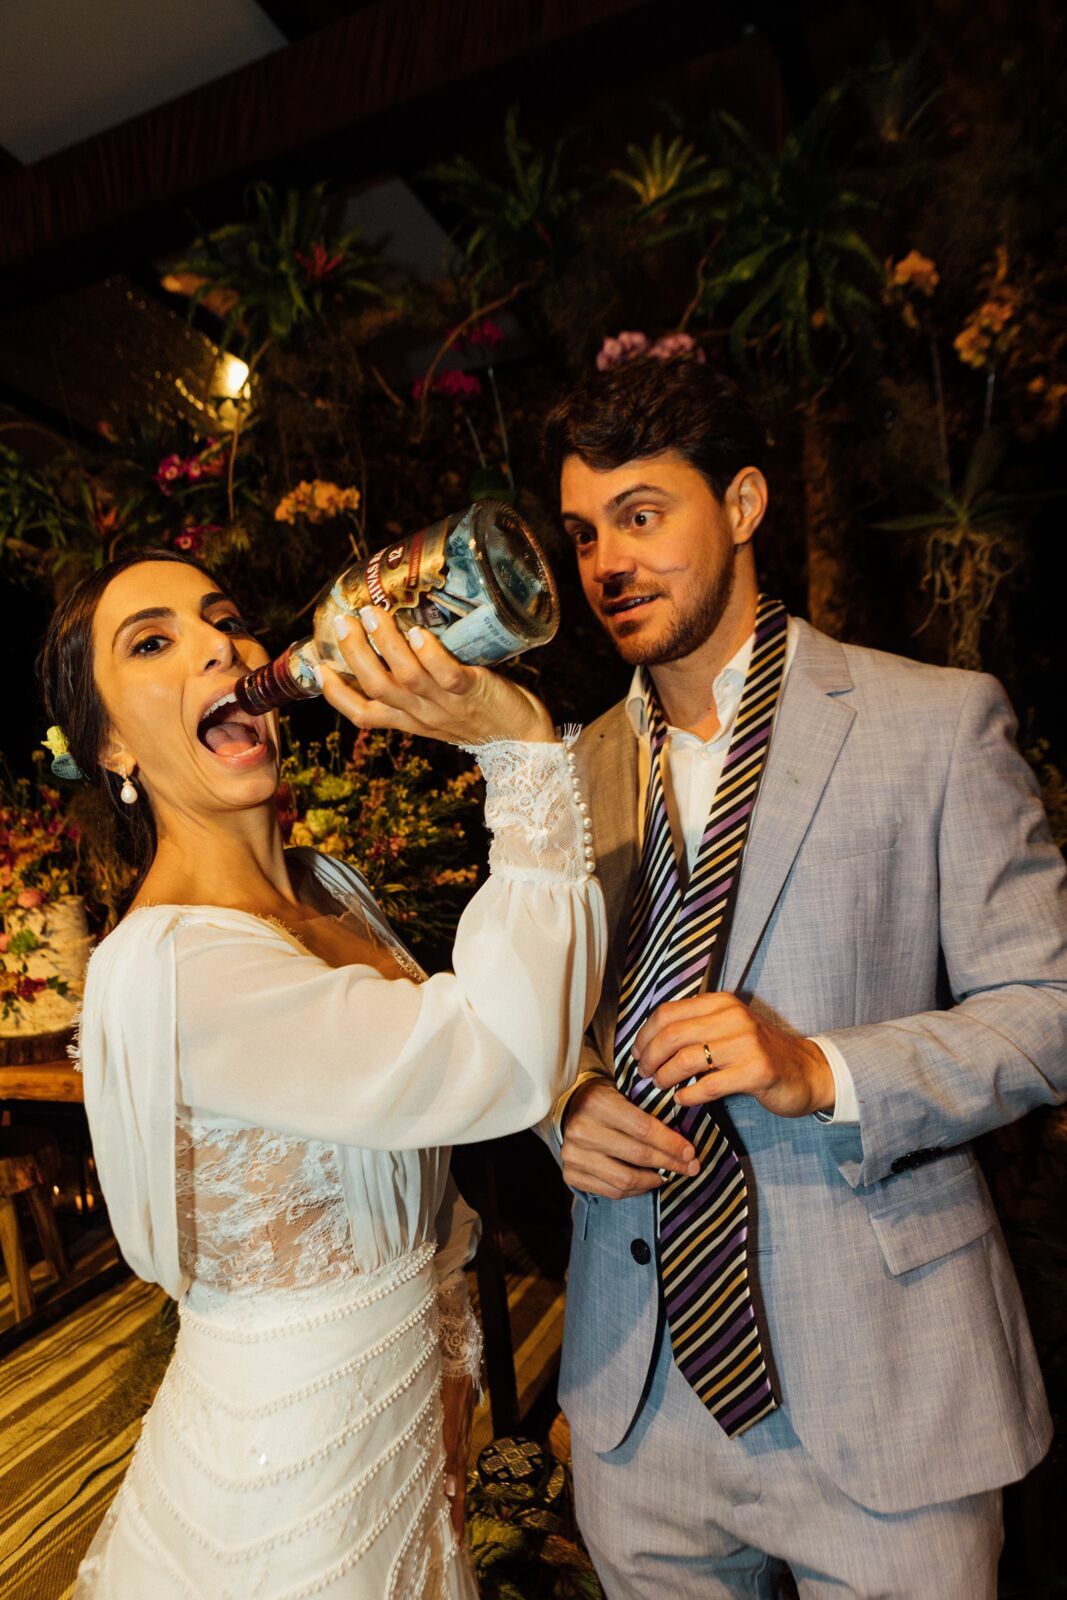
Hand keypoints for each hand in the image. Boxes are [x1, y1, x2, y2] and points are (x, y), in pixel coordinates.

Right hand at [321, 606, 554, 745]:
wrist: (525, 741)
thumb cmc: (481, 717)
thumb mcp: (440, 709)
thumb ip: (417, 684)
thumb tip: (398, 639)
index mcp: (409, 720)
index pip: (362, 715)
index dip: (335, 695)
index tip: (317, 667)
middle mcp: (422, 715)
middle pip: (376, 688)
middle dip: (354, 655)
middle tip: (343, 621)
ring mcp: (446, 705)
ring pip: (406, 678)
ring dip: (386, 645)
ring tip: (374, 614)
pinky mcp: (473, 692)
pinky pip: (446, 675)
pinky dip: (430, 655)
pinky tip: (418, 633)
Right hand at [441, 1373, 474, 1538]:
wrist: (460, 1345)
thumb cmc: (451, 1369)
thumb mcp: (447, 1398)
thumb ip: (449, 1415)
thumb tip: (450, 1428)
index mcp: (457, 1436)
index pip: (457, 1477)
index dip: (456, 1504)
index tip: (455, 1532)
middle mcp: (460, 1437)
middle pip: (460, 1483)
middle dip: (457, 1513)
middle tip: (456, 1543)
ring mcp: (457, 1428)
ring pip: (457, 1471)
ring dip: (455, 1500)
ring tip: (453, 1528)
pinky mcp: (451, 1417)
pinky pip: (449, 1446)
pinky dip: (449, 1468)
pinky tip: (448, 1488)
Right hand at [561, 1077, 700, 1198]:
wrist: (569, 1108)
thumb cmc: (605, 1099)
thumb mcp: (624, 1092)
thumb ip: (649, 1112)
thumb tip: (684, 1145)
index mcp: (597, 1103)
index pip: (643, 1128)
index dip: (671, 1143)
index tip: (690, 1152)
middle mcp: (581, 1129)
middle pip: (637, 1155)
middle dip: (669, 1163)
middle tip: (690, 1167)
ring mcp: (572, 1155)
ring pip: (625, 1180)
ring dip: (653, 1180)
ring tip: (667, 1175)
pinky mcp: (570, 1174)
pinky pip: (611, 1192)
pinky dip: (635, 1191)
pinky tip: (646, 1182)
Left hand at [634, 993, 835, 1117]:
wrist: (806, 1071)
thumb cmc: (757, 1053)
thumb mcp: (728, 1029)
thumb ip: (696, 1028)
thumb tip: (648, 1043)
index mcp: (721, 1003)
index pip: (668, 1012)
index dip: (645, 1035)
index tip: (637, 1053)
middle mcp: (733, 1018)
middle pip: (672, 1035)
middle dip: (650, 1057)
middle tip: (644, 1073)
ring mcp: (747, 1044)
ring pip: (686, 1059)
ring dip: (665, 1076)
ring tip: (660, 1086)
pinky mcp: (757, 1071)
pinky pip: (709, 1085)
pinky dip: (688, 1095)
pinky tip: (682, 1099)